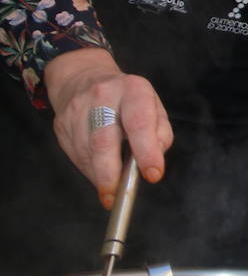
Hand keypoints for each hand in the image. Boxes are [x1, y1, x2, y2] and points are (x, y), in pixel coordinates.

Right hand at [44, 47, 172, 208]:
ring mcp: (77, 110)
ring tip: (112, 187)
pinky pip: (75, 155)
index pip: (139, 122)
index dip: (146, 151)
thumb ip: (160, 134)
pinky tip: (99, 172)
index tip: (153, 174)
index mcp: (132, 89)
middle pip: (103, 140)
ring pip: (87, 152)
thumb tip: (151, 163)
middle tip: (118, 195)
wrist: (84, 79)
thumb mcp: (153, 107)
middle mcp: (102, 96)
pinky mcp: (61, 124)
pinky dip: (90, 170)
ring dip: (100, 176)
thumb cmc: (128, 100)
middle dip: (111, 173)